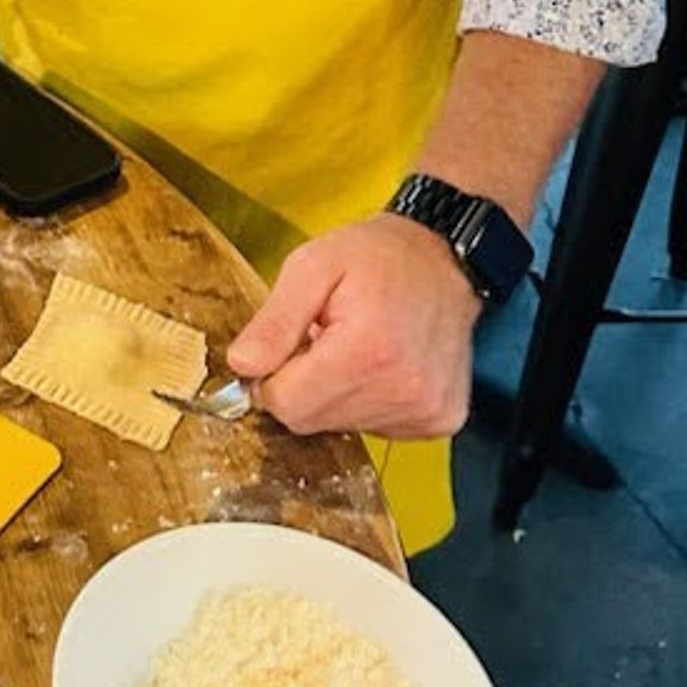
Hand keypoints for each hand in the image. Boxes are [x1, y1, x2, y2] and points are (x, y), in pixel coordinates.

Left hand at [224, 214, 480, 440]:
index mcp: (367, 351)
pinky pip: (378, 429)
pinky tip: (382, 364)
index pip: (286, 404)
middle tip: (323, 340)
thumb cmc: (376, 256)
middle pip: (312, 421)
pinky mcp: (440, 419)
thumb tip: (241, 366)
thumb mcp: (312, 266)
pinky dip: (369, 402)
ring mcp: (427, 410)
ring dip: (336, 394)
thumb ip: (274, 322)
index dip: (272, 377)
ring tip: (357, 348)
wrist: (444, 257)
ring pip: (343, 428)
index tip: (289, 345)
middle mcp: (403, 390)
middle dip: (303, 386)